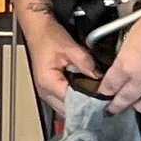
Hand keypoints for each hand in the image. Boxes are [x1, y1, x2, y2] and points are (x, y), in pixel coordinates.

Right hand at [12, 1, 97, 117]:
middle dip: (84, 109)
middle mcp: (44, 91)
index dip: (87, 102)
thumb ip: (85, 63)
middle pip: (67, 111)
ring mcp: (45, 91)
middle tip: (102, 105)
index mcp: (48, 82)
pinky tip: (85, 97)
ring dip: (78, 107)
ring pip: (64, 109)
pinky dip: (73, 102)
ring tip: (95, 103)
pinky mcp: (49, 88)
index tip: (103, 101)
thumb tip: (99, 77)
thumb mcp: (69, 47)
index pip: (71, 101)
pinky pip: (62, 102)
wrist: (38, 29)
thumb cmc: (48, 36)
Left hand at [94, 0, 140, 119]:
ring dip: (140, 106)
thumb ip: (126, 54)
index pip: (110, 86)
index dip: (104, 92)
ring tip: (138, 104)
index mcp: (127, 64)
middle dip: (116, 106)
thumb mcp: (131, 34)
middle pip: (125, 100)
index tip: (103, 94)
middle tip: (112, 109)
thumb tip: (124, 62)